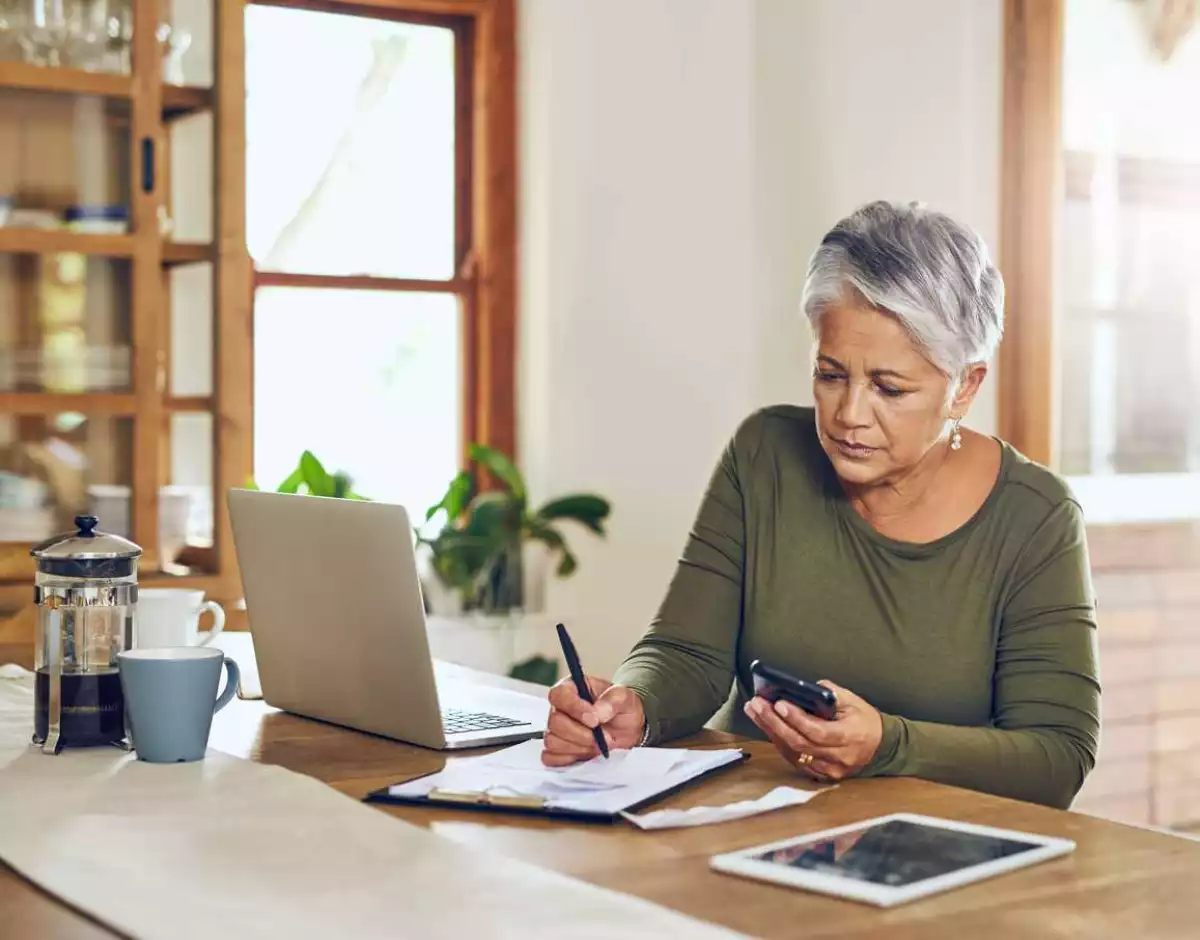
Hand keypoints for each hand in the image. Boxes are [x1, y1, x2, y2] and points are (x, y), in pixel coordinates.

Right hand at [541, 676, 645, 765]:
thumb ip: (612, 701)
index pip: (559, 695)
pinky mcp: (557, 751)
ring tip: (599, 745)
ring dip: (579, 747)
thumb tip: (597, 713)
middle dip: (582, 734)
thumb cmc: (622, 708)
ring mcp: (556, 730)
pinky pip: (551, 758)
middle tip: (604, 737)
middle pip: (554, 722)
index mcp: (572, 689)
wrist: (628, 729)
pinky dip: (569, 759)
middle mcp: (559, 708)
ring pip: (552, 741)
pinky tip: (586, 754)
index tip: (594, 720)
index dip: (574, 708)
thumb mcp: (624, 698)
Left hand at [743, 680, 881, 781]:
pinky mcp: (821, 775)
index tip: (779, 703)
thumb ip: (829, 693)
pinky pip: (795, 760)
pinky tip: (767, 726)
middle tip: (756, 704)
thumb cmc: (865, 720)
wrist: (881, 746)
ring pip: (793, 753)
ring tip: (754, 711)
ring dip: (770, 731)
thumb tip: (802, 688)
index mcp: (849, 737)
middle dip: (774, 722)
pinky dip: (779, 742)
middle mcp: (838, 757)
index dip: (796, 718)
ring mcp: (829, 770)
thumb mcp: (853, 701)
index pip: (817, 731)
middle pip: (800, 743)